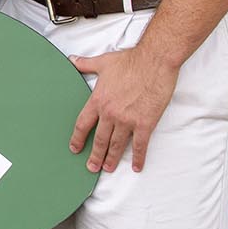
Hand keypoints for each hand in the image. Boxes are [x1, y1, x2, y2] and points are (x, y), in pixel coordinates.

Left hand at [68, 44, 178, 172]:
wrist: (155, 61)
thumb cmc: (131, 60)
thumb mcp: (104, 62)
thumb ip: (86, 64)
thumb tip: (73, 60)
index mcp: (99, 100)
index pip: (83, 124)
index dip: (78, 139)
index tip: (75, 148)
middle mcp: (110, 113)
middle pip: (99, 140)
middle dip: (95, 155)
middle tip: (91, 167)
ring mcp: (127, 120)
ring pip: (116, 145)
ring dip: (111, 159)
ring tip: (108, 168)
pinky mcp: (145, 123)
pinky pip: (140, 145)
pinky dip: (138, 158)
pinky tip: (136, 166)